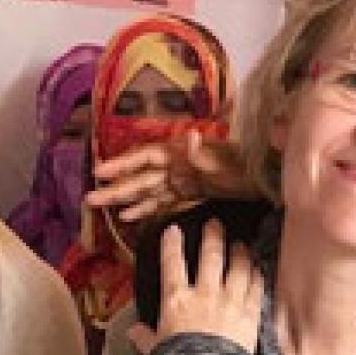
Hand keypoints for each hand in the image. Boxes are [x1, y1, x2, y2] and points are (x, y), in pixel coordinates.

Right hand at [86, 131, 250, 222]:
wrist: (265, 178)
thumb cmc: (248, 166)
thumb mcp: (229, 161)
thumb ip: (206, 154)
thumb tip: (190, 137)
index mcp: (182, 153)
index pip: (145, 156)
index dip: (122, 164)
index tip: (99, 171)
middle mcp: (177, 164)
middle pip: (140, 176)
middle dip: (115, 187)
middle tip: (90, 198)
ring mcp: (181, 179)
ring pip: (146, 190)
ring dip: (124, 199)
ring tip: (101, 207)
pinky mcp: (188, 193)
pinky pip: (161, 201)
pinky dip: (144, 208)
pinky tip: (128, 217)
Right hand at [129, 221, 263, 354]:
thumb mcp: (154, 350)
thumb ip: (145, 338)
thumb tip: (133, 332)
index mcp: (176, 301)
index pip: (171, 264)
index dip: (171, 244)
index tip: (173, 228)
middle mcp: (204, 295)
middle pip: (210, 257)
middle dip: (213, 236)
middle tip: (216, 223)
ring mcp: (230, 303)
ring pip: (238, 268)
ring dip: (240, 253)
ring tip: (241, 245)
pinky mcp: (249, 316)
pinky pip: (255, 290)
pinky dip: (256, 277)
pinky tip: (257, 271)